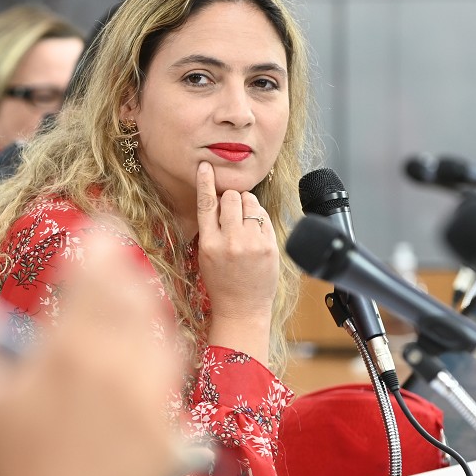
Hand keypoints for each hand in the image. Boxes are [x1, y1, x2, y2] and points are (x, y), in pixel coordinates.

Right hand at [0, 233, 184, 475]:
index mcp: (75, 352)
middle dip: (123, 273)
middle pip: (136, 301)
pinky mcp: (168, 447)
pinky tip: (143, 374)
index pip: (99, 274)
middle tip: (110, 262)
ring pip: (163, 341)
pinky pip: (175, 391)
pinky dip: (161, 367)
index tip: (100, 224)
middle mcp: (124, 372)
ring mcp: (153, 410)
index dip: (100, 241)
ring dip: (146, 316)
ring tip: (126, 311)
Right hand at [195, 161, 277, 362]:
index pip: (206, 204)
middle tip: (232, 214)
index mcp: (209, 243)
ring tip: (245, 223)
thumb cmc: (221, 282)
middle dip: (231, 199)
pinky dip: (259, 218)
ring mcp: (252, 243)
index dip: (205, 182)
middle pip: (230, 197)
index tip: (206, 166)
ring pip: (249, 202)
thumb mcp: (206, 255)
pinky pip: (265, 216)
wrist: (242, 308)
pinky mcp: (270, 246)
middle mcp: (230, 241)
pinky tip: (256, 233)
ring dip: (246, 205)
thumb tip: (220, 199)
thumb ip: (211, 228)